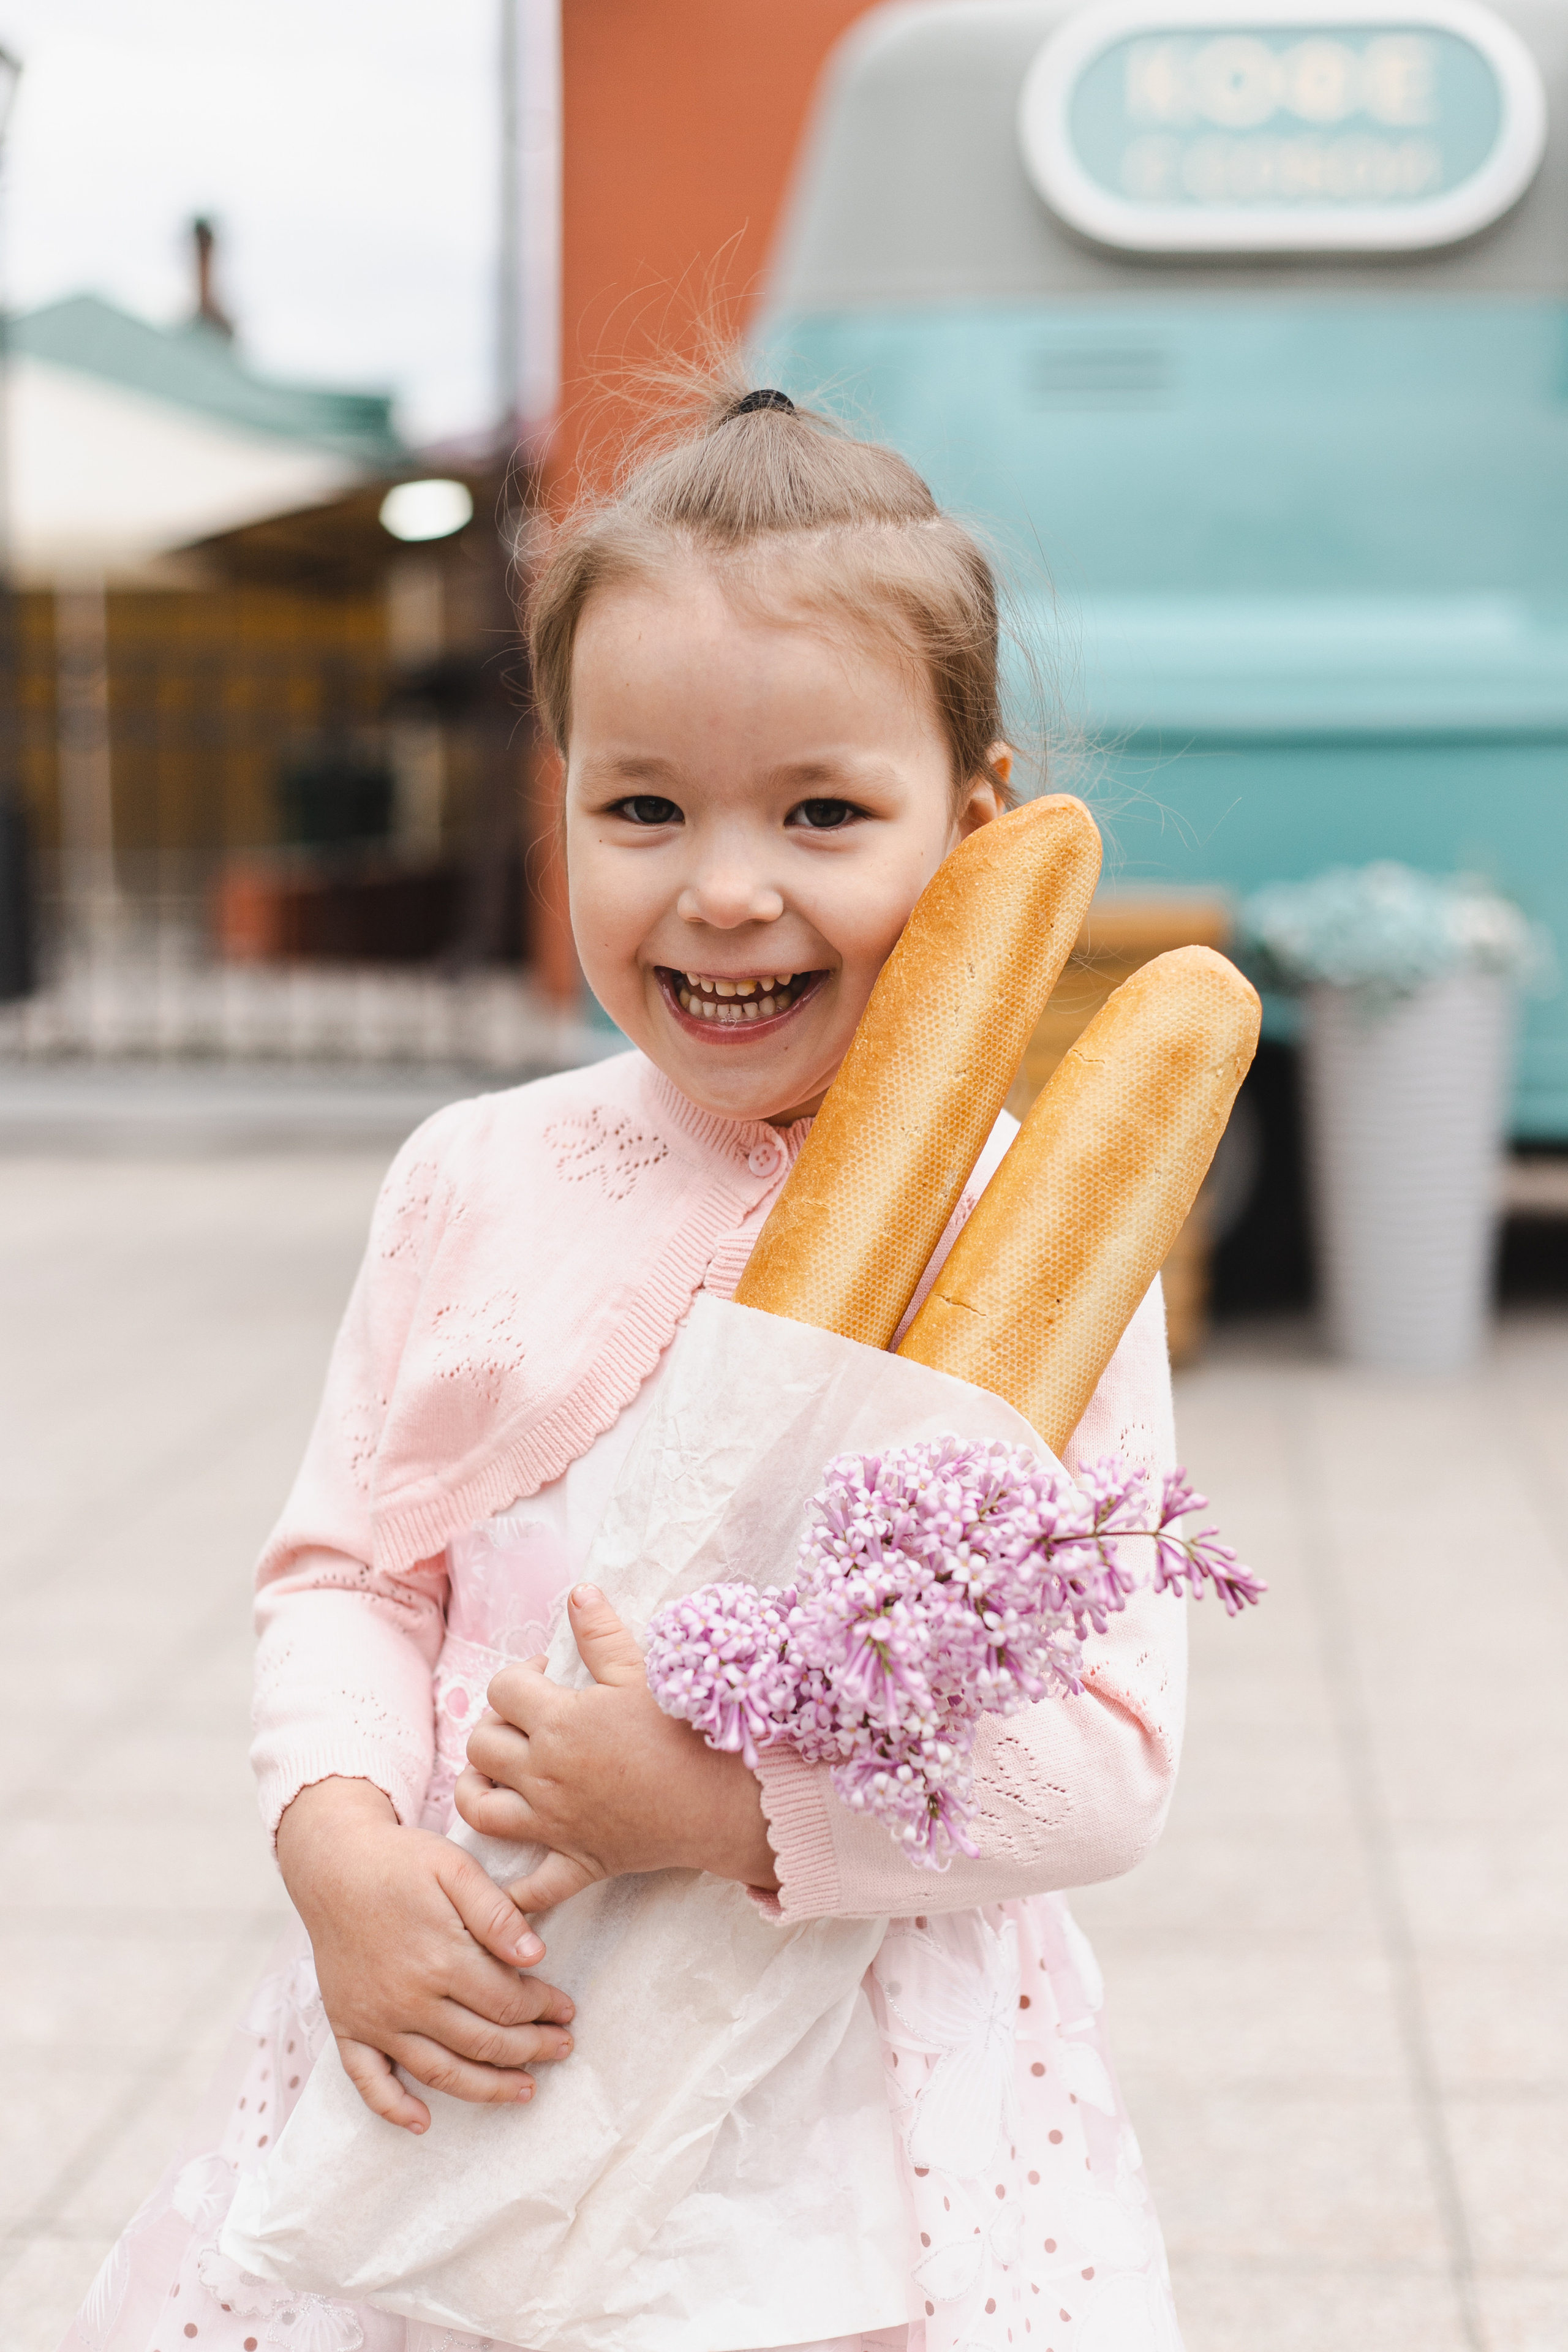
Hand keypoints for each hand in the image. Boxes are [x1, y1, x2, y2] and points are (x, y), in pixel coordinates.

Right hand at [275, 1776, 576, 2134]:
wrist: (332, 1865)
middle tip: (562, 2048)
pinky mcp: (347, 2026)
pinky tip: (422, 2122)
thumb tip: (536, 1956)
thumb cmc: (401, 1862)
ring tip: (524, 2090)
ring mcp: (375, 2019)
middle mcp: (408, 1999)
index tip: (566, 2010)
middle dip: (530, 2050)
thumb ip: (497, 1913)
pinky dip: (393, 2108)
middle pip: (482, 2042)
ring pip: (439, 2072)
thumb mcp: (456, 1868)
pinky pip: (368, 2081)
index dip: (543, 2010)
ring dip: (486, 2088)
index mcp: (440, 1959)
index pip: (506, 2002)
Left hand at [453, 1584, 779, 1912]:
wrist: (722, 1799)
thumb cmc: (685, 1731)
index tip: (545, 1677)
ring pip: (480, 1809)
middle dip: (496, 1726)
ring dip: (477, 1789)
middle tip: (528, 1721)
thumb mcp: (642, 1672)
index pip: (503, 1690)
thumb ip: (602, 1633)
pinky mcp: (576, 1862)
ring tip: (498, 1774)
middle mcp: (545, 1774)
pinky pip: (530, 1888)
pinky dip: (512, 1890)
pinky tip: (507, 1875)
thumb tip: (577, 1593)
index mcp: (559, 1723)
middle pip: (481, 1745)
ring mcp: (555, 1823)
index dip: (519, 1676)